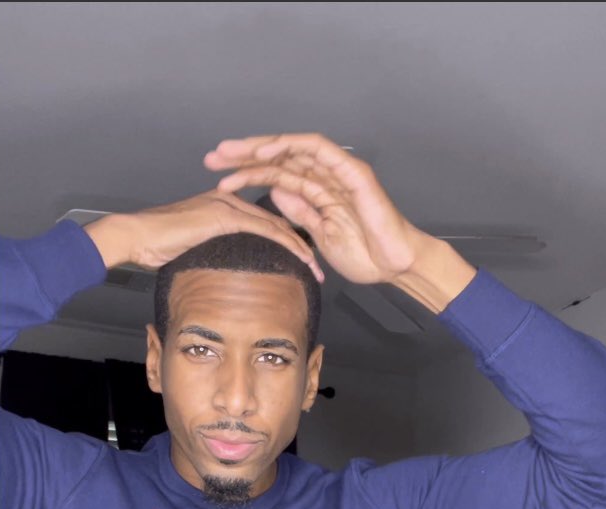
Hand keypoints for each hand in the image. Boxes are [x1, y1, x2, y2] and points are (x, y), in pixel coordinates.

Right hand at [84, 189, 323, 281]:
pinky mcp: (225, 215)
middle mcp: (230, 198)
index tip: (304, 262)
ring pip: (277, 225)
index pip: (265, 221)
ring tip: (316, 270)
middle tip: (319, 269)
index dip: (287, 241)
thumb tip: (224, 274)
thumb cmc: (156, 245)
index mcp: (224, 203)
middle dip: (302, 245)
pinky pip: (266, 230)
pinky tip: (302, 260)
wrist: (136, 235)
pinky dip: (287, 245)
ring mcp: (228, 203)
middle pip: (277, 221)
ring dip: (301, 249)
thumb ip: (212, 252)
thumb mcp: (192, 247)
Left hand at [205, 133, 421, 284]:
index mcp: (316, 191)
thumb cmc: (364, 254)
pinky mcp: (351, 171)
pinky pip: (317, 150)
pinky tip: (264, 151)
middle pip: (278, 157)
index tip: (218, 179)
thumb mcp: (319, 234)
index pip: (275, 174)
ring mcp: (338, 171)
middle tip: (212, 158)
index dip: (246, 173)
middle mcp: (325, 175)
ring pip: (292, 149)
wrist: (393, 264)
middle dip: (244, 156)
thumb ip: (299, 211)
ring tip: (230, 153)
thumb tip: (274, 191)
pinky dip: (290, 146)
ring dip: (260, 148)